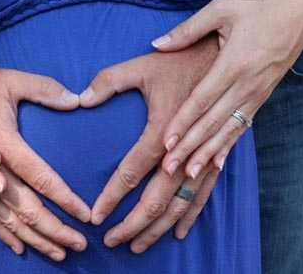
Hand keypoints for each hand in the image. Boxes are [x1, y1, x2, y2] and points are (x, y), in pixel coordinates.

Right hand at [0, 66, 89, 259]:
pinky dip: (2, 234)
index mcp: (2, 142)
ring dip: (34, 238)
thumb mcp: (12, 80)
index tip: (86, 215)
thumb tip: (77, 100)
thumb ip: (45, 89)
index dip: (65, 199)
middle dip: (54, 229)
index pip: (41, 177)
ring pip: (6, 219)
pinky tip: (19, 247)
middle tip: (79, 244)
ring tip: (58, 253)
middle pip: (25, 207)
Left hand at [80, 36, 220, 249]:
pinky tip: (178, 232)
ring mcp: (202, 157)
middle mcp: (184, 151)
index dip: (112, 196)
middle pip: (157, 198)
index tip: (96, 216)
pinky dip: (190, 215)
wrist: (222, 58)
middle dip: (133, 224)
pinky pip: (204, 194)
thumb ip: (109, 81)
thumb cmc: (179, 62)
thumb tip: (80, 99)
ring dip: (158, 227)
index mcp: (163, 130)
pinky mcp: (215, 157)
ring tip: (139, 245)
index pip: (132, 172)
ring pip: (180, 204)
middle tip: (112, 241)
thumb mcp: (141, 66)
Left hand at [152, 0, 302, 178]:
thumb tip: (157, 44)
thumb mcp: (221, 11)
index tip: (166, 142)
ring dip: (206, 154)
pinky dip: (227, 147)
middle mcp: (244, 86)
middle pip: (211, 122)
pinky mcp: (259, 101)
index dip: (183, 122)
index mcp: (232, 65)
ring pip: (226, 131)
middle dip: (189, 147)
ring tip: (188, 174)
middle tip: (168, 169)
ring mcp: (254, 96)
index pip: (202, 99)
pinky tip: (216, 165)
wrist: (298, 20)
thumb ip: (188, 29)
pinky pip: (241, 128)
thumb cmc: (256, 14)